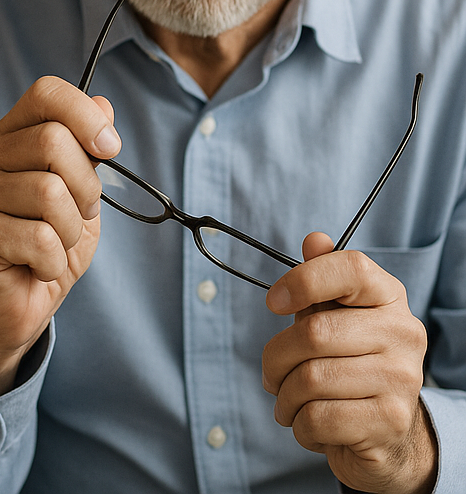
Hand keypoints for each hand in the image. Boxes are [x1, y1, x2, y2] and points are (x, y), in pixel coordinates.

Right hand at [0, 76, 119, 398]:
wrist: (16, 308)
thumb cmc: (47, 246)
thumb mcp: (80, 195)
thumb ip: (88, 151)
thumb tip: (104, 103)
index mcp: (9, 138)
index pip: (45, 95)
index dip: (85, 114)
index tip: (110, 148)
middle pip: (53, 141)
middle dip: (86, 187)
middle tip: (78, 216)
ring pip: (50, 192)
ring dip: (70, 231)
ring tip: (54, 246)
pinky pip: (39, 237)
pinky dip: (54, 261)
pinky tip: (38, 267)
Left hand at [262, 232, 436, 493]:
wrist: (388, 432)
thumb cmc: (349, 360)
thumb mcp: (334, 314)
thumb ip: (322, 276)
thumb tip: (314, 240)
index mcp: (389, 297)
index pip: (350, 268)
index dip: (302, 280)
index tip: (273, 303)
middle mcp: (403, 333)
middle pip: (314, 332)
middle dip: (276, 357)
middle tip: (271, 373)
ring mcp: (402, 378)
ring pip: (311, 379)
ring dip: (284, 396)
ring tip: (287, 401)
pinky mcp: (391, 421)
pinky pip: (320, 418)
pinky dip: (299, 424)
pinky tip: (308, 423)